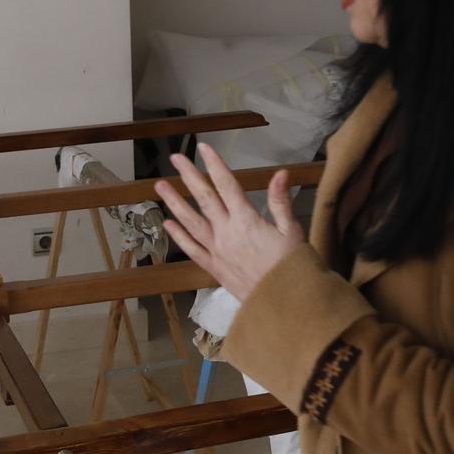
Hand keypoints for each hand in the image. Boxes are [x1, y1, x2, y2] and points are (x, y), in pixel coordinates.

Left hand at [154, 146, 302, 301]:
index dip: (215, 164)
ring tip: (160, 186)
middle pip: (204, 198)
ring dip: (174, 202)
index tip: (204, 148)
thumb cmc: (293, 267)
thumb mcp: (293, 232)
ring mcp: (217, 251)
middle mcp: (226, 232)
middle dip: (189, 176)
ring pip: (191, 222)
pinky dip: (179, 235)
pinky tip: (169, 223)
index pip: (227, 185)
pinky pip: (192, 249)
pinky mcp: (214, 268)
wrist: (283, 305)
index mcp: (246, 220)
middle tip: (176, 158)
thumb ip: (281, 202)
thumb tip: (280, 173)